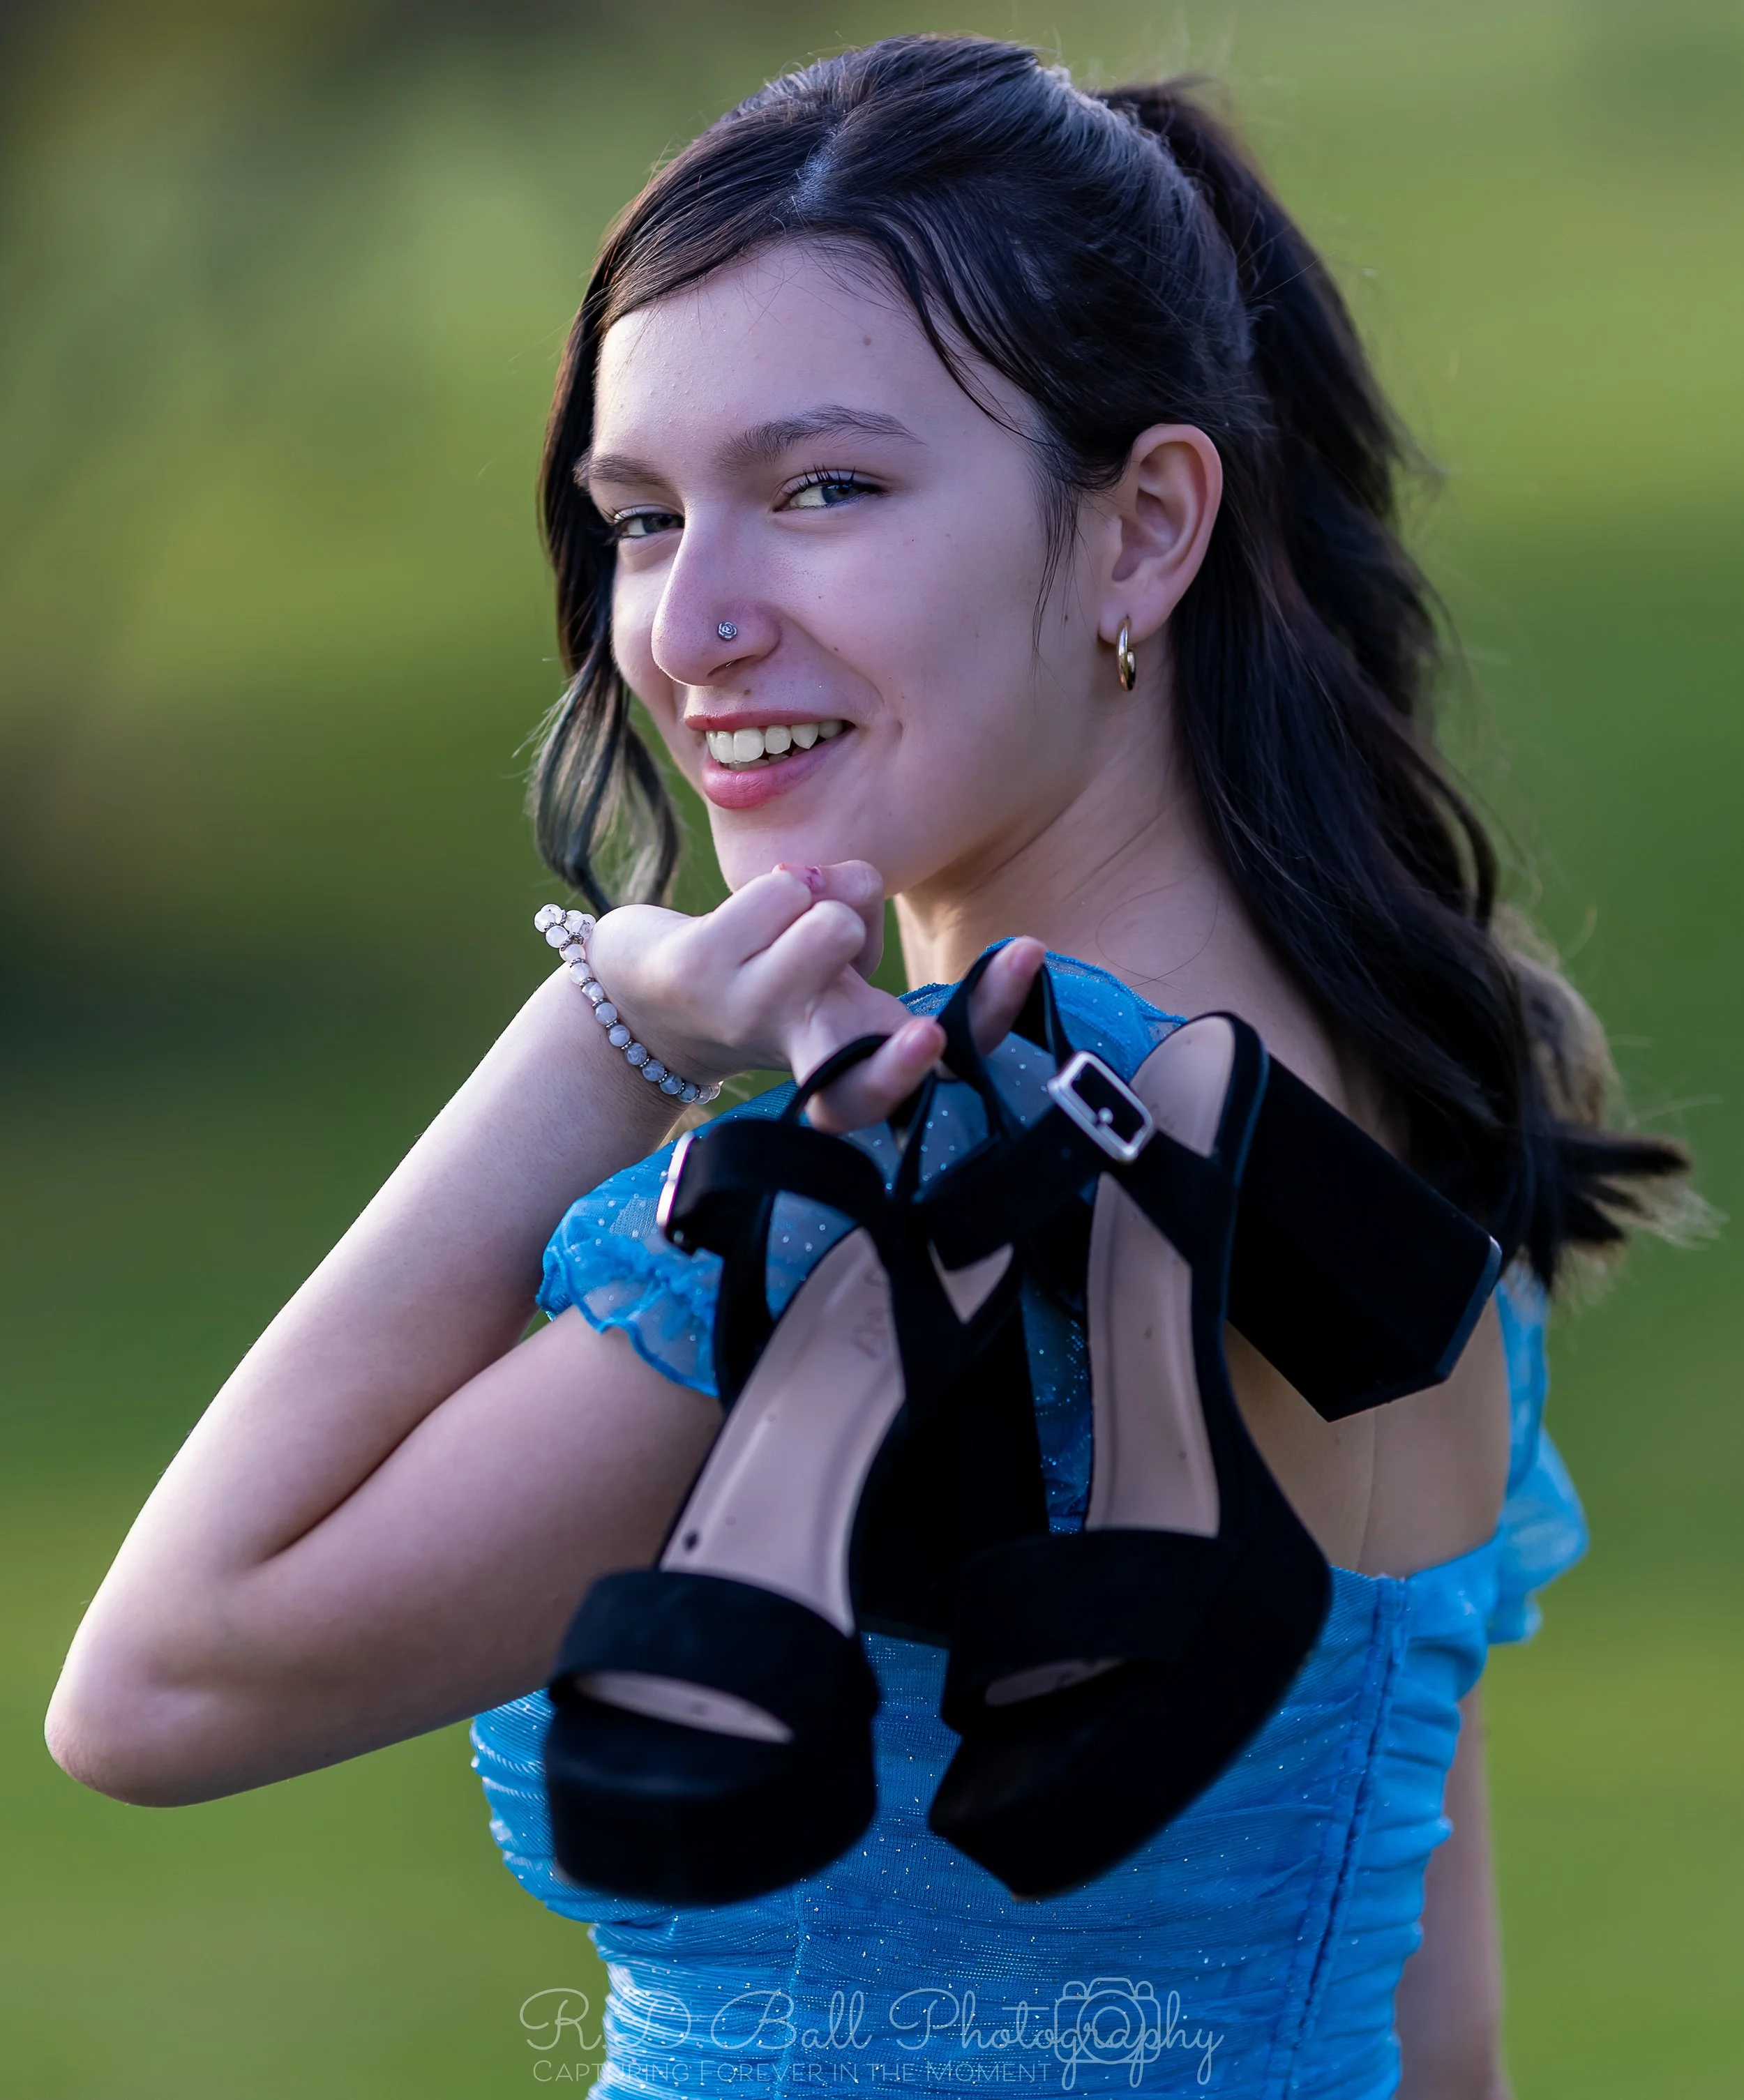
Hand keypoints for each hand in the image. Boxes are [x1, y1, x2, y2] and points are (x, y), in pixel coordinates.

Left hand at [583, 867, 1045, 1129]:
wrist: (648, 988)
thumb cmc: (765, 961)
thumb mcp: (832, 942)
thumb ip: (855, 914)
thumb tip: (851, 889)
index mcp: (856, 1047)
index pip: (934, 1064)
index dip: (984, 1024)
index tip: (1015, 971)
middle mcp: (806, 1052)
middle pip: (866, 1088)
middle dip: (903, 1064)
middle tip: (927, 1037)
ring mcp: (747, 1020)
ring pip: (828, 932)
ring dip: (823, 898)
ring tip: (795, 913)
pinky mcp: (696, 977)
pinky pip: (779, 894)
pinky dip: (783, 881)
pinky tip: (755, 911)